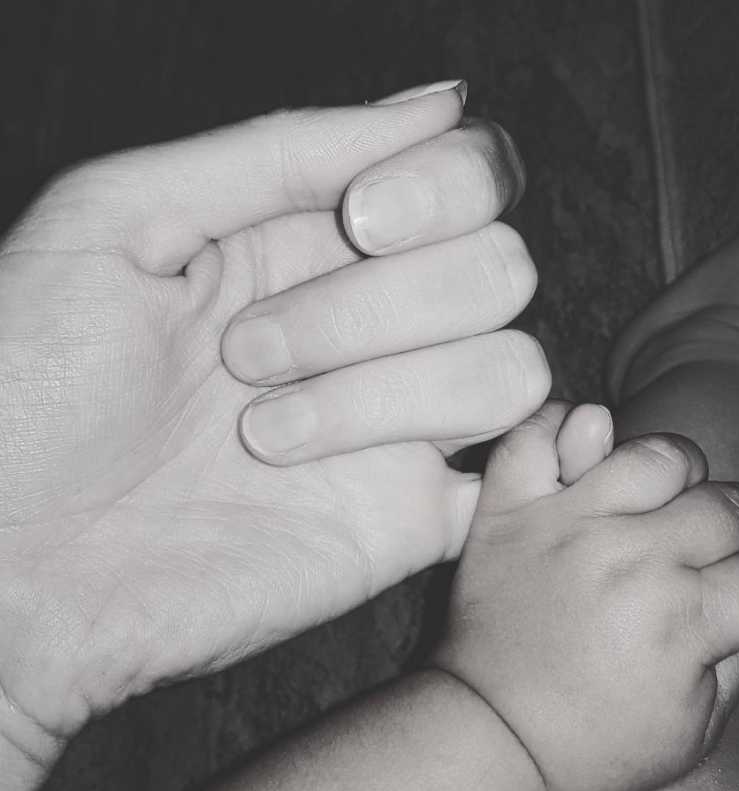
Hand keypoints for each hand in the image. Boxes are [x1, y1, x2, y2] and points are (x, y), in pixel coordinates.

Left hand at [0, 81, 547, 790]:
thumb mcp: (125, 218)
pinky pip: (510, 478)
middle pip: (502, 270)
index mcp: (315, 243)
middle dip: (376, 307)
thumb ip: (282, 153)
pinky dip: (498, 462)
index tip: (356, 222)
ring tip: (263, 437)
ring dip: (387, 395)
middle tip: (248, 353)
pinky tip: (393, 468)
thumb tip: (439, 105)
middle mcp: (376, 328)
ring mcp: (402, 428)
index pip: (473, 178)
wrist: (9, 563)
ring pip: (513, 369)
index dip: (445, 187)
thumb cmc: (29, 387)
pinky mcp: (410, 521)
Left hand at [433, 402, 738, 790]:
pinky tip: (583, 450)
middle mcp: (630, 559)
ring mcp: (566, 525)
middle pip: (728, 507)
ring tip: (663, 502)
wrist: (490, 736)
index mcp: (682, 621)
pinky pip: (536, 435)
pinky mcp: (510, 512)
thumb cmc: (591, 746)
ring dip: (677, 473)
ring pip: (655, 454)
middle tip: (721, 550)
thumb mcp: (693, 734)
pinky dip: (560, 427)